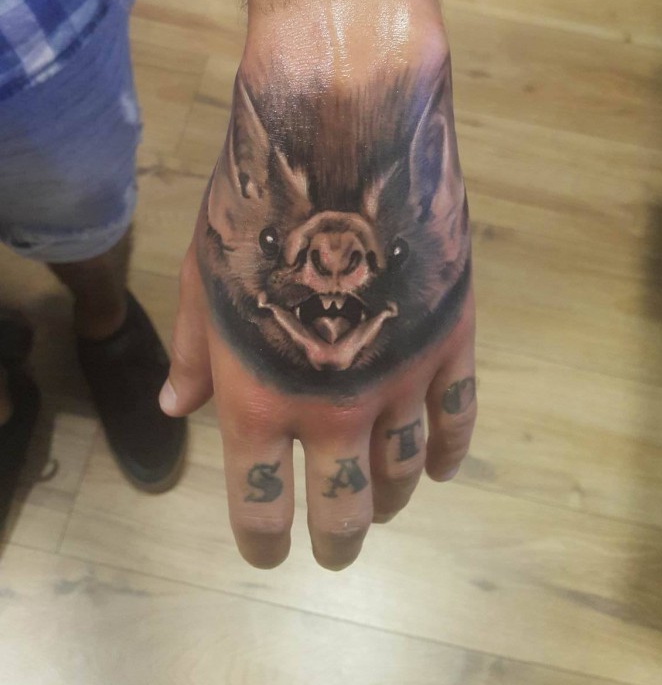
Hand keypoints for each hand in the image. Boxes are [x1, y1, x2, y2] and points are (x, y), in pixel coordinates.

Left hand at [161, 13, 476, 569]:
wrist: (342, 133)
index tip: (268, 551)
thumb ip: (193, 352)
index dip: (263, 540)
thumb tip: (179, 408)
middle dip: (335, 539)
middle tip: (334, 549)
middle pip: (342, 506)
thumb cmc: (253, 200)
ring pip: (402, 471)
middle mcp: (333, 407)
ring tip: (381, 503)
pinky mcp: (451, 339)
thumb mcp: (202, 277)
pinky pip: (458, 417)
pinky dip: (449, 451)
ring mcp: (401, 376)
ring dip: (389, 496)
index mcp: (259, 397)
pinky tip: (441, 465)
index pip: (260, 504)